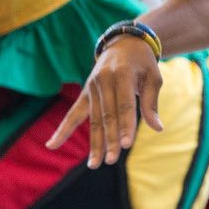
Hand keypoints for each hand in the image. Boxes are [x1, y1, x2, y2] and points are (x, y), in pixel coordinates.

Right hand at [45, 37, 164, 168]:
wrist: (123, 44)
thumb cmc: (142, 63)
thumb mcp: (153, 77)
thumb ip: (151, 103)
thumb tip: (158, 129)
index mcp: (122, 74)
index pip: (124, 105)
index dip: (125, 125)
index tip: (125, 145)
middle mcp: (103, 80)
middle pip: (107, 115)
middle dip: (109, 139)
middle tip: (111, 160)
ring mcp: (91, 87)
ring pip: (94, 119)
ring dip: (95, 142)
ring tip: (95, 164)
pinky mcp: (85, 94)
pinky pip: (73, 114)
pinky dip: (62, 130)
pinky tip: (51, 145)